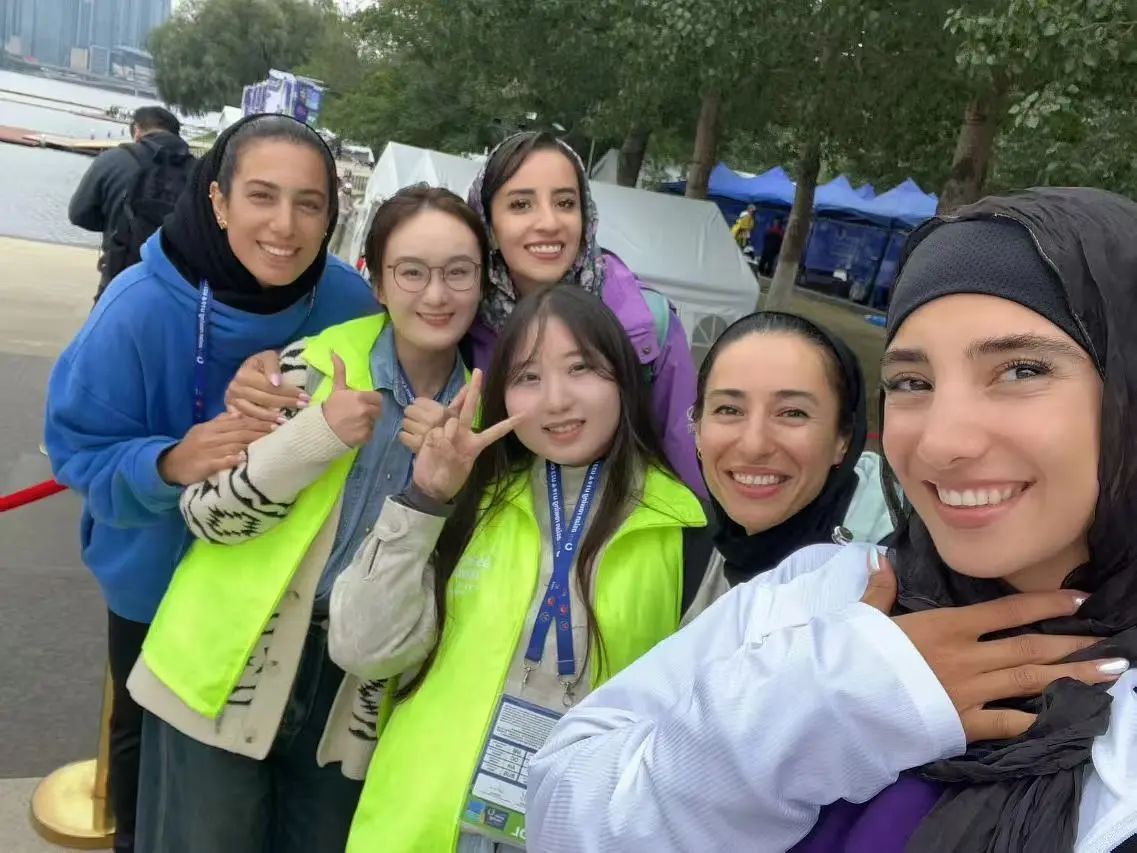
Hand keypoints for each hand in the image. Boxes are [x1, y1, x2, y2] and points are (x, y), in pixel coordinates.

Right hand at [158, 413, 270, 484]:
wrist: (171, 465)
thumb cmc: (193, 448)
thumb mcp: (204, 431)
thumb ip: (221, 423)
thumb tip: (239, 413)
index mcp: (211, 427)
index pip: (238, 422)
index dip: (258, 421)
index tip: (276, 420)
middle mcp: (210, 437)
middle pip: (239, 432)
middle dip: (260, 430)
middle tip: (279, 430)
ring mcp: (207, 451)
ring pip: (232, 444)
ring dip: (251, 443)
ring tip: (269, 442)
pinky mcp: (203, 466)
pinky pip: (218, 461)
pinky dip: (230, 459)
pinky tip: (242, 458)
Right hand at [225, 349, 306, 423]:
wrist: (251, 370)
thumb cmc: (263, 364)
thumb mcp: (268, 357)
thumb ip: (272, 367)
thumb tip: (276, 383)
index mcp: (243, 375)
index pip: (269, 386)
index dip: (288, 392)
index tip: (305, 397)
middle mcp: (234, 389)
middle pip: (264, 400)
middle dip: (286, 403)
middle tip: (303, 406)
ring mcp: (232, 402)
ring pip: (254, 413)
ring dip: (272, 418)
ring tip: (287, 421)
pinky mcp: (232, 412)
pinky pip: (247, 421)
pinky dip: (260, 426)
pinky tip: (272, 428)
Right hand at [322, 352, 382, 447]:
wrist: (321, 430)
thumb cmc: (330, 408)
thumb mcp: (337, 389)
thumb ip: (340, 371)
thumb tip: (333, 351)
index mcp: (360, 397)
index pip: (378, 398)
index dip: (372, 401)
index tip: (364, 404)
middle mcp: (365, 410)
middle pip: (378, 411)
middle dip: (371, 412)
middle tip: (359, 415)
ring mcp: (365, 424)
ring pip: (374, 423)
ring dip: (367, 423)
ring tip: (355, 424)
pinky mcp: (364, 437)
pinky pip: (370, 434)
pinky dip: (364, 434)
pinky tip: (354, 432)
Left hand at [398, 386, 467, 453]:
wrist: (450, 462)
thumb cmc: (455, 437)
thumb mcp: (457, 417)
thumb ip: (460, 399)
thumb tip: (467, 385)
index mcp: (441, 411)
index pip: (418, 401)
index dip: (419, 405)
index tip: (422, 410)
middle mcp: (432, 420)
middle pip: (409, 409)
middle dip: (412, 415)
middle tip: (418, 420)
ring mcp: (423, 432)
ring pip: (405, 422)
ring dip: (409, 426)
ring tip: (416, 430)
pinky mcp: (416, 444)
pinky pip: (402, 435)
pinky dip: (406, 438)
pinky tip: (412, 439)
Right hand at [412, 369, 527, 502]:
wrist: (427, 484)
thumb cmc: (446, 481)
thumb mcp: (453, 472)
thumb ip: (450, 452)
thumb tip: (445, 435)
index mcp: (475, 444)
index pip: (494, 432)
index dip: (508, 424)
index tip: (524, 415)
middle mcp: (463, 433)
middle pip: (471, 408)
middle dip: (475, 390)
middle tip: (479, 371)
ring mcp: (448, 430)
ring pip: (452, 418)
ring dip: (448, 432)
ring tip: (441, 450)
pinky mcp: (433, 431)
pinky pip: (436, 430)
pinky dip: (434, 439)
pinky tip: (430, 447)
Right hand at [861, 551, 1126, 742]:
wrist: (843, 696)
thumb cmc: (855, 653)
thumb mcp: (866, 615)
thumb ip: (880, 589)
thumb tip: (880, 560)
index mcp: (947, 626)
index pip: (1008, 610)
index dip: (1047, 603)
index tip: (1080, 600)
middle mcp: (967, 656)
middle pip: (1030, 647)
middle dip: (1073, 645)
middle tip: (1110, 646)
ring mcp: (968, 691)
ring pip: (1031, 681)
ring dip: (1072, 678)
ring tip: (1107, 676)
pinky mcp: (962, 723)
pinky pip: (1008, 723)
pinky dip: (1034, 720)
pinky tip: (1061, 718)